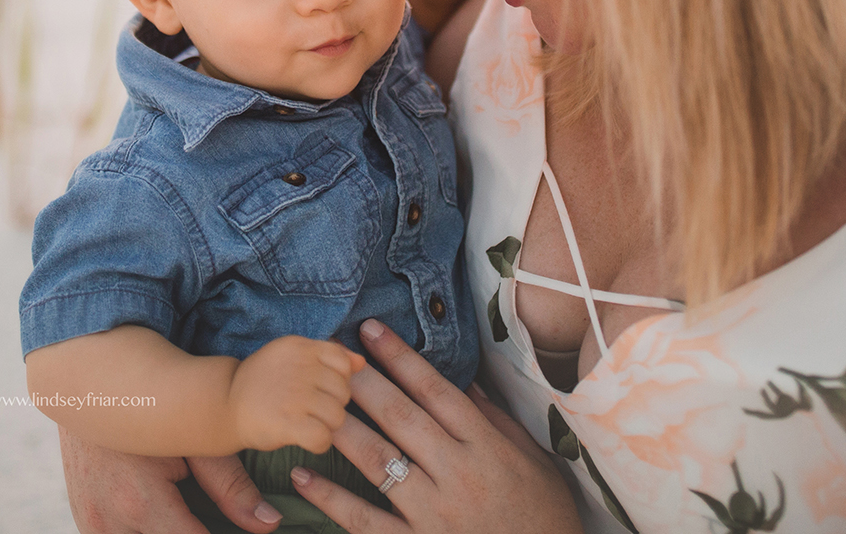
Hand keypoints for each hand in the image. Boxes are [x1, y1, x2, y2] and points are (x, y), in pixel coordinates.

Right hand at [59, 425, 284, 533]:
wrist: (87, 381)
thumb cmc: (148, 403)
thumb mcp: (195, 437)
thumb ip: (231, 484)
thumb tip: (268, 523)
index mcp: (140, 503)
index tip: (238, 530)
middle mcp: (108, 522)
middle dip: (192, 533)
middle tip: (213, 516)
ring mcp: (91, 524)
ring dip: (164, 531)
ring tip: (187, 511)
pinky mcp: (84, 521)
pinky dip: (142, 530)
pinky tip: (161, 513)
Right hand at [228, 335, 365, 452]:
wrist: (224, 403)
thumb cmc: (264, 382)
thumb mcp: (293, 357)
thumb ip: (328, 355)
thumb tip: (361, 362)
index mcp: (300, 346)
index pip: (343, 362)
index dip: (338, 379)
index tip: (320, 387)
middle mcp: (299, 368)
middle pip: (344, 392)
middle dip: (333, 404)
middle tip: (311, 410)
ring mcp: (294, 396)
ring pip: (338, 417)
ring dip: (327, 425)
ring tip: (308, 423)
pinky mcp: (287, 423)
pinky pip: (324, 438)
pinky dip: (319, 443)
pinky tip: (306, 439)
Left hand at [287, 319, 579, 533]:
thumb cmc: (543, 516)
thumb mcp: (534, 460)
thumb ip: (496, 420)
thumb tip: (466, 380)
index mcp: (486, 446)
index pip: (435, 390)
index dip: (400, 357)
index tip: (371, 330)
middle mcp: (457, 473)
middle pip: (400, 416)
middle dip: (362, 381)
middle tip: (329, 354)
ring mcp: (434, 513)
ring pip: (377, 461)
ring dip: (340, 428)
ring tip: (310, 403)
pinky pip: (364, 520)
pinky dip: (329, 498)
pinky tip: (302, 475)